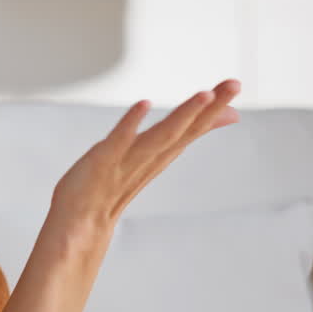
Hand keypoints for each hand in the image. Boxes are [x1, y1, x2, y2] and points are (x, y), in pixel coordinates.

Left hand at [50, 79, 241, 228]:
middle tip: (235, 83)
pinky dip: (131, 123)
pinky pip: (118, 141)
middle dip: (209, 106)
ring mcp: (125, 162)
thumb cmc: (106, 192)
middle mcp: (147, 160)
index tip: (234, 85)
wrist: (77, 228)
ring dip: (183, 115)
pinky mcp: (101, 163)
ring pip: (161, 136)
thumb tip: (169, 140)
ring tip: (205, 93)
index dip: (212, 108)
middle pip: (184, 131)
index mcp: (156, 157)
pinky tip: (144, 103)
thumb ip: (157, 144)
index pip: (189, 130)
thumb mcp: (134, 163)